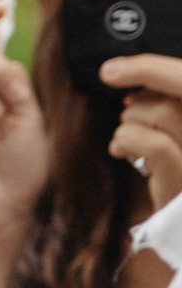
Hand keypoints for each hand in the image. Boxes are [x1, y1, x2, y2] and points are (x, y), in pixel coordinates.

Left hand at [104, 53, 181, 212]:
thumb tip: (127, 72)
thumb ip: (165, 103)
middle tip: (119, 98)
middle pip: (179, 88)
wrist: (177, 221)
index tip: (112, 69)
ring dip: (131, 121)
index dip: (153, 67)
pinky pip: (153, 143)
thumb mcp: (174, 132)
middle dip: (141, 89)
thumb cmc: (174, 169)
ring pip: (162, 112)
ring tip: (128, 138)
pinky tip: (121, 152)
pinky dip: (127, 140)